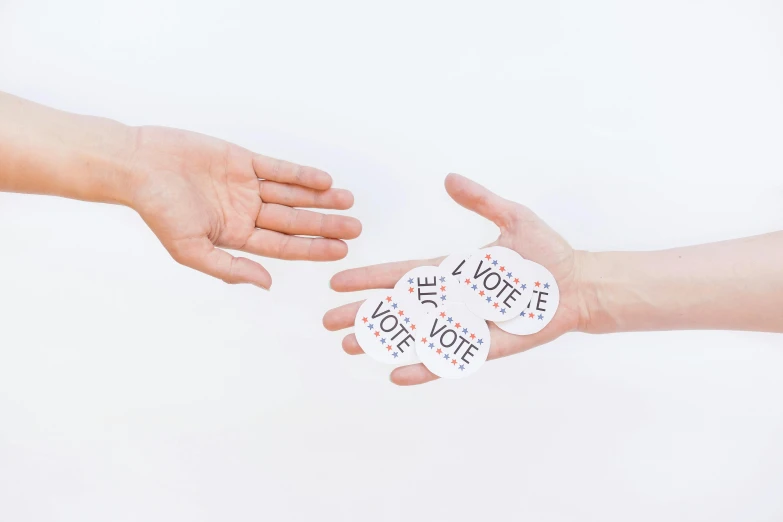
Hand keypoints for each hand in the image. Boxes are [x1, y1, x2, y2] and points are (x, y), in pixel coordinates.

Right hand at [126, 126, 360, 288]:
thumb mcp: (192, 249)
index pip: (284, 246)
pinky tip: (324, 180)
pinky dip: (301, 174)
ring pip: (292, 194)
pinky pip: (278, 169)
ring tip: (348, 201)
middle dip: (325, 224)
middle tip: (356, 227)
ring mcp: (246, 186)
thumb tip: (266, 285)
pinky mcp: (243, 160)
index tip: (341, 250)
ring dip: (320, 197)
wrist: (137, 166)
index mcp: (236, 237)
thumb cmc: (158, 210)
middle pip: (294, 221)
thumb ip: (230, 268)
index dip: (313, 248)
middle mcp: (246, 212)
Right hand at [322, 173, 587, 384]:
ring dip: (383, 341)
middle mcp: (451, 299)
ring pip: (414, 335)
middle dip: (362, 314)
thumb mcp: (513, 219)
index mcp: (451, 271)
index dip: (369, 278)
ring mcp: (465, 324)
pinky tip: (397, 374)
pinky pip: (449, 359)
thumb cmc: (545, 254)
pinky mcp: (485, 346)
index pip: (401, 274)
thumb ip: (481, 201)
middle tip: (328, 323)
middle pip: (397, 308)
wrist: (578, 285)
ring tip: (350, 346)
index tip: (338, 281)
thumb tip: (449, 178)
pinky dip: (424, 368)